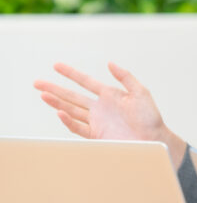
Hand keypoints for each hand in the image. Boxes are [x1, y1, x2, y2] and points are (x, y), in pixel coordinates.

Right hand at [33, 62, 186, 166]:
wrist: (153, 139)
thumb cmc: (150, 117)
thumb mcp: (140, 92)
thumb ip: (126, 77)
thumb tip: (110, 63)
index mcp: (110, 95)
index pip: (86, 82)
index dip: (71, 74)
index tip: (56, 66)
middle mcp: (100, 107)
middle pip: (72, 96)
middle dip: (55, 89)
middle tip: (38, 83)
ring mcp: (97, 121)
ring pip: (71, 110)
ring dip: (56, 103)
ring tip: (42, 95)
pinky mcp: (97, 135)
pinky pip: (78, 127)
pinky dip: (68, 120)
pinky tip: (59, 112)